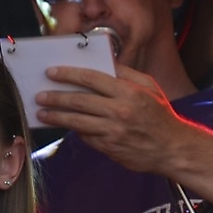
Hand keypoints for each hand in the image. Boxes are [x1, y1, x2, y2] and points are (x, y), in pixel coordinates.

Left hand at [36, 65, 187, 171]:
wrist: (172, 148)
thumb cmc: (161, 116)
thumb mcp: (150, 87)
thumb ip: (126, 74)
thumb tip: (103, 63)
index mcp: (129, 92)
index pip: (91, 78)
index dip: (68, 74)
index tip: (52, 72)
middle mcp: (119, 111)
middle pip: (79, 100)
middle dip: (56, 96)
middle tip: (40, 95)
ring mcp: (113, 131)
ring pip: (77, 121)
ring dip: (56, 116)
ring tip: (42, 113)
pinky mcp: (110, 148)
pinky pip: (87, 137)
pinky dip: (75, 131)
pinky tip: (65, 126)